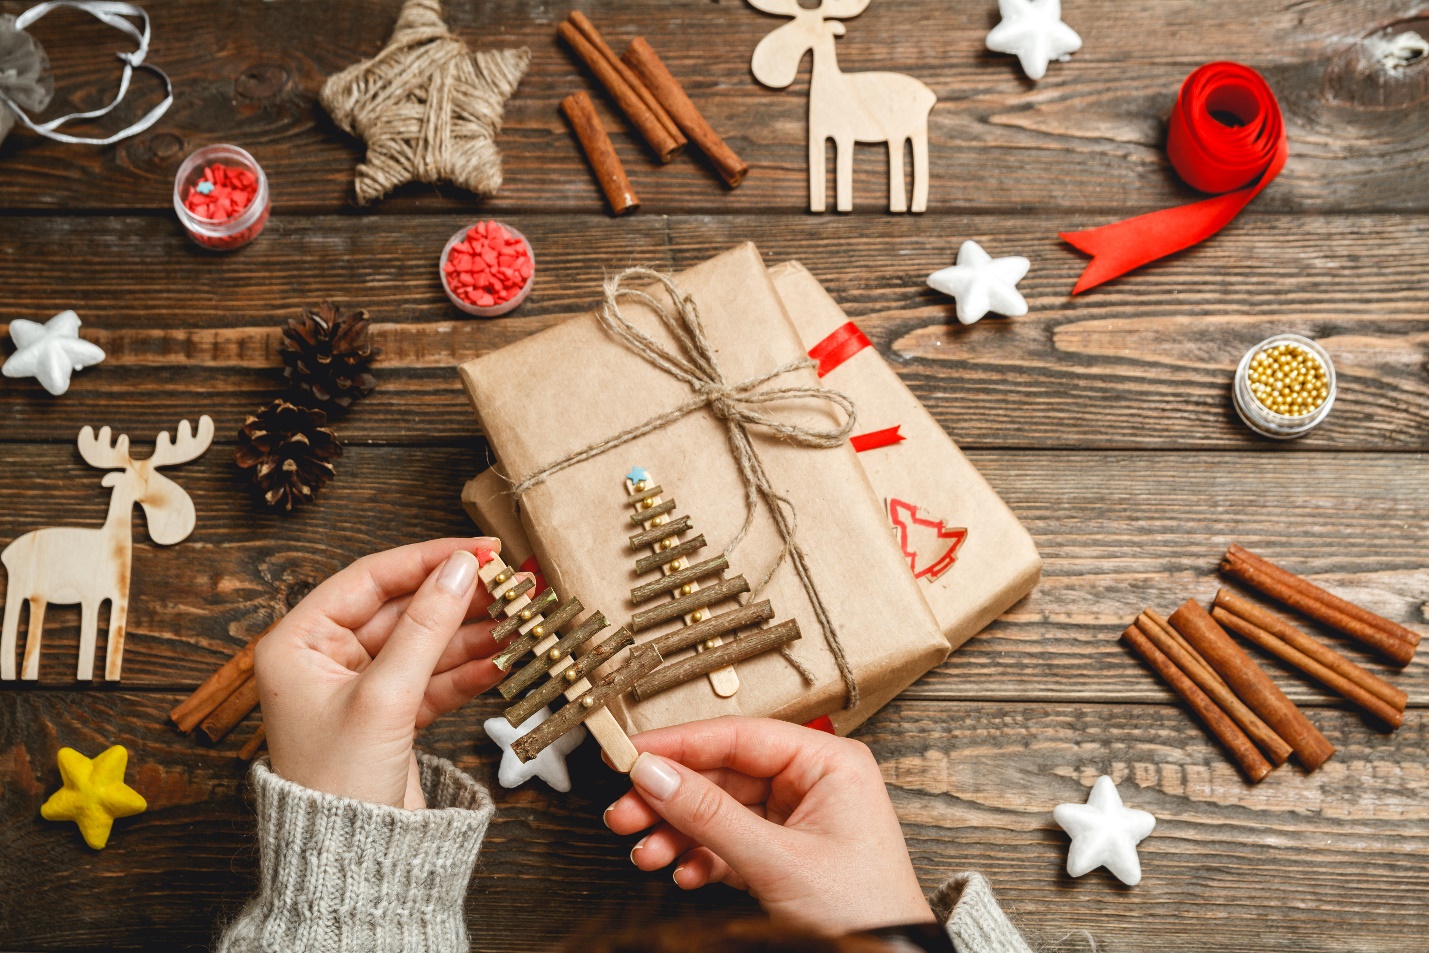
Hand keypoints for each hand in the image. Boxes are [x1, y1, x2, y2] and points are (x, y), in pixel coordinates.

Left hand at [256, 538, 515, 808]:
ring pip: (425, 643)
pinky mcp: (391, 715)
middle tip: (511, 584)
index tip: (479, 550)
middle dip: (458, 598)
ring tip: (519, 619)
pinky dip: (468, 669)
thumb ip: (427, 627)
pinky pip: (434, 678)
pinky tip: (503, 659)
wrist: (348, 866)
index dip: (428, 560)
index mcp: (299, 643)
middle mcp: (326, 659)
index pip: (371, 579)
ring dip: (472, 632)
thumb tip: (463, 570)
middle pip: (403, 609)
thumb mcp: (385, 696)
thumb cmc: (339, 784)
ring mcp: (361, 687)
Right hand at [604, 716, 934, 934]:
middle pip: (722, 774)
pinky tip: (680, 871)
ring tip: (645, 850)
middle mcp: (812, 784)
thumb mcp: (777, 860)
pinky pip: (728, 842)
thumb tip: (656, 775)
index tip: (631, 751)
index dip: (679, 743)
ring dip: (677, 832)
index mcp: (828, 763)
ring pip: (719, 811)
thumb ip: (710, 814)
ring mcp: (796, 820)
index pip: (739, 736)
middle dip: (670, 798)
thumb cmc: (865, 911)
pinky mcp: (783, 855)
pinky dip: (699, 857)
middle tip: (625, 810)